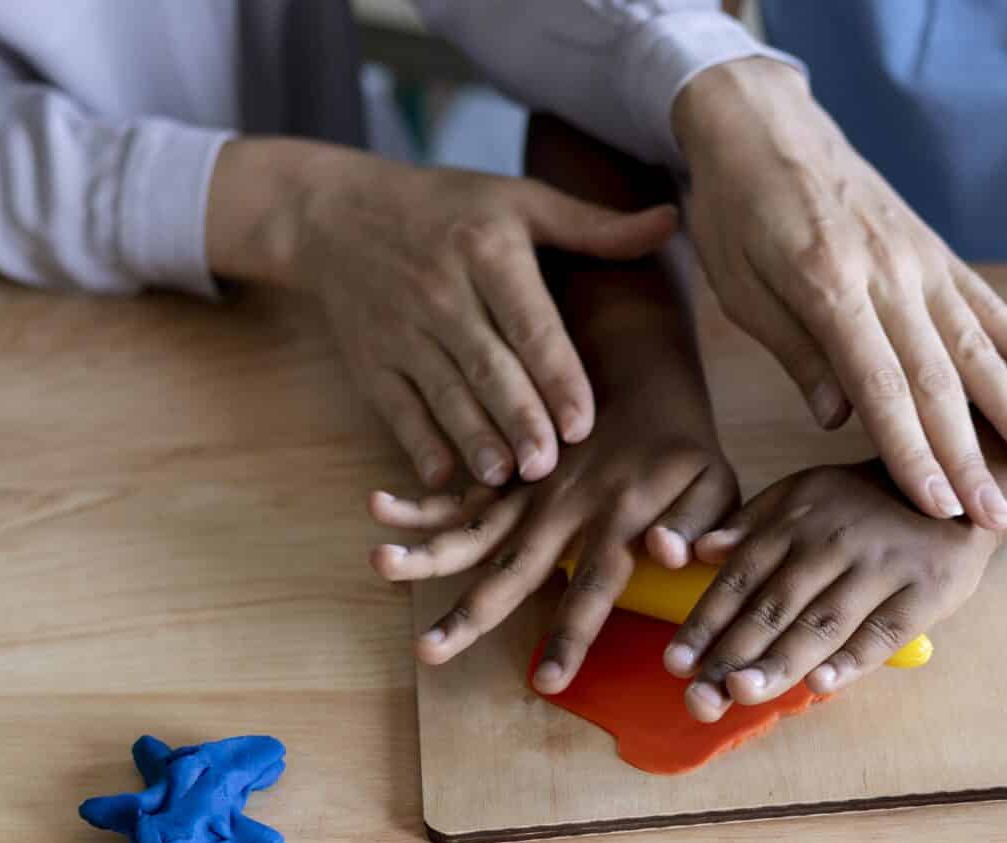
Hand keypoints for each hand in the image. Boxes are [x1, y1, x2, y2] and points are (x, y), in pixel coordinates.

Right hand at [203, 139, 677, 488]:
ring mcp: (400, 331)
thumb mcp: (517, 200)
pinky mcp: (370, 362)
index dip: (555, 374)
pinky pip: (397, 410)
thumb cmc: (447, 208)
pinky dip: (419, 445)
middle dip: (517, 419)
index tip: (582, 421)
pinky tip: (445, 477)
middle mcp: (441, 291)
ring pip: (443, 395)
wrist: (334, 214)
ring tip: (505, 477)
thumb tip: (671, 222)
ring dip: (473, 439)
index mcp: (487, 249)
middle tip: (549, 466)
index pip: (528, 321)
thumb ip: (592, 226)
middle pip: (487, 366)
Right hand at [369, 371, 738, 692]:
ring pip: (471, 528)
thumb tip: (668, 556)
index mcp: (618, 516)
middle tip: (428, 650)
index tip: (547, 681)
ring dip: (424, 549)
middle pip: (510, 568)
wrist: (640, 365)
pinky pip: (459, 492)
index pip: (594, 588)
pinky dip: (421, 501)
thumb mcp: (714, 479)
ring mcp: (527, 488)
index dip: (571, 635)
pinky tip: (381, 508)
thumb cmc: (683, 442)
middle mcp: (563, 506)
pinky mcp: (506, 471)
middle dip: (468, 613)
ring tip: (380, 561)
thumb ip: (697, 523)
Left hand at [665, 462, 999, 721]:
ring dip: (780, 661)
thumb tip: (699, 551)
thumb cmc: (864, 501)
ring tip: (742, 692)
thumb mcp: (803, 492)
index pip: (740, 579)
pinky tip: (821, 686)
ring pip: (823, 622)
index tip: (676, 664)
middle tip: (699, 696)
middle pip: (774, 606)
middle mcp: (832, 542)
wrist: (957, 481)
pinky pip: (884, 629)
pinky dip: (852, 659)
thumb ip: (751, 524)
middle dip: (733, 654)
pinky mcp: (927, 589)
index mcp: (795, 521)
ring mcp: (881, 566)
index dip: (706, 623)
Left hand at [671, 60, 1006, 531]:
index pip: (880, 389)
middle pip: (938, 382)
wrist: (762, 122)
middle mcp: (890, 274)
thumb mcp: (741, 288)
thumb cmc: (736, 211)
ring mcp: (921, 260)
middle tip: (997, 519)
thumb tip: (839, 419)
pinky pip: (987, 305)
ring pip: (978, 348)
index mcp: (831, 286)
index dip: (912, 454)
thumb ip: (797, 352)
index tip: (939, 509)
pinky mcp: (935, 249)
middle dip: (970, 458)